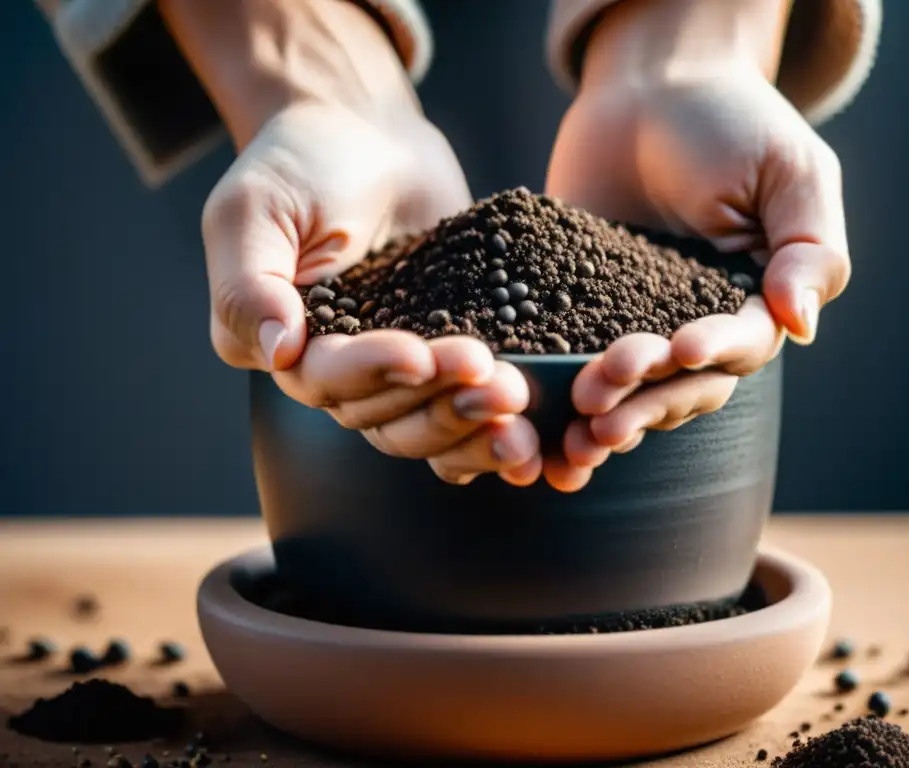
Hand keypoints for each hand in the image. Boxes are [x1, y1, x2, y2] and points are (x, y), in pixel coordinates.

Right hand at [163, 0, 541, 485]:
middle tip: (496, 382)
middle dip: (440, 403)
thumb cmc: (301, 162)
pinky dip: (494, 421)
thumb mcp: (255, 209)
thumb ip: (249, 283)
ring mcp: (400, 366)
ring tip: (517, 397)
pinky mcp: (450, 349)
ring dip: (473, 420)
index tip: (421, 355)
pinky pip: (467, 403)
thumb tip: (277, 351)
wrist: (368, 134)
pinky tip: (532, 423)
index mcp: (289, 346)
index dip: (375, 374)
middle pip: (385, 417)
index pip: (328, 381)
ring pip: (428, 423)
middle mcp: (342, 371)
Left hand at [542, 0, 848, 490]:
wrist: (649, 88)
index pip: (738, 348)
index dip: (711, 354)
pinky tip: (531, 407)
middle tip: (602, 401)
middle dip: (644, 397)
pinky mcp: (576, 311)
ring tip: (573, 422)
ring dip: (602, 410)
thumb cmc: (731, 122)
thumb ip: (808, 249)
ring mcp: (631, 324)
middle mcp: (692, 328)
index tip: (680, 347)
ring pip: (624, 388)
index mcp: (750, 307)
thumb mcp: (790, 172)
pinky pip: (567, 356)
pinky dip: (555, 389)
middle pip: (677, 386)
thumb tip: (802, 325)